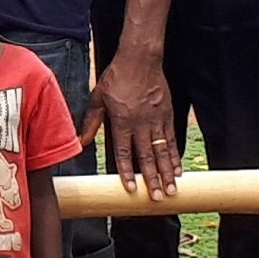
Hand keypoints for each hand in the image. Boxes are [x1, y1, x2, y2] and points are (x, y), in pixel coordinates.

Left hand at [89, 52, 180, 193]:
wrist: (140, 59)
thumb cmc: (117, 77)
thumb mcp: (98, 98)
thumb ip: (91, 122)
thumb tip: (81, 142)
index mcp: (122, 121)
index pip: (124, 152)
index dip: (127, 172)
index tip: (132, 189)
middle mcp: (140, 123)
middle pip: (147, 156)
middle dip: (153, 179)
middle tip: (159, 198)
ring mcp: (156, 120)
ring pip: (163, 150)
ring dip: (167, 172)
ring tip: (172, 189)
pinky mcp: (167, 114)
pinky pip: (172, 139)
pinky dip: (175, 155)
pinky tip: (178, 169)